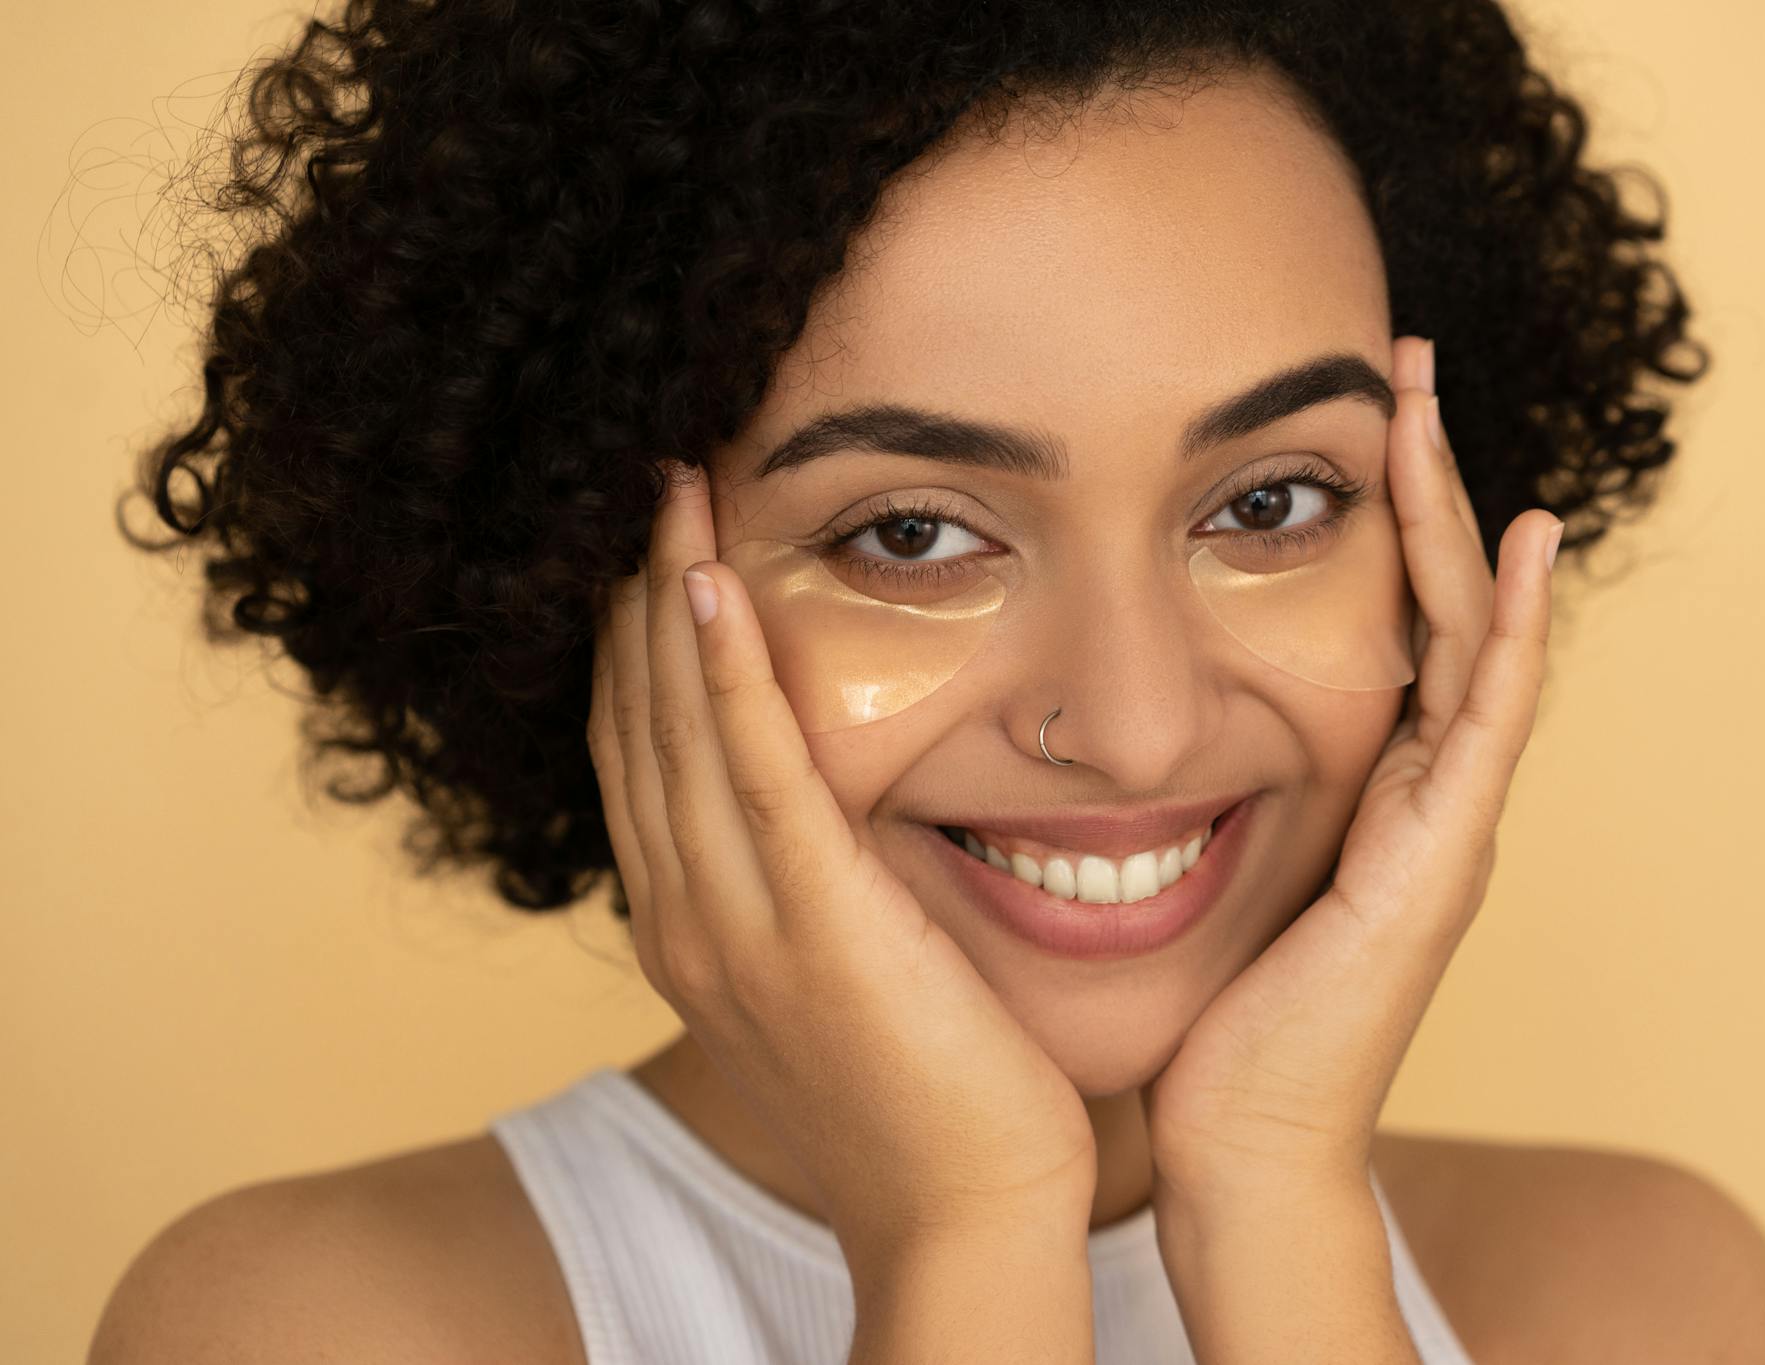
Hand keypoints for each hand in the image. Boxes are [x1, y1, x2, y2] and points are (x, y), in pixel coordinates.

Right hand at [587, 461, 1098, 1269]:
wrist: (967, 1215)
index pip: (640, 756)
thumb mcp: (841, 976)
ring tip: (670, 485)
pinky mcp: (808, 923)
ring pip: (677, 726)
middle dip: (635, 595)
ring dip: (666, 597)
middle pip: (636, 723)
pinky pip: (753, 768)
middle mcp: (686, 918)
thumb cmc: (932, 1095)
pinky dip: (722, 670)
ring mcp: (734, 924)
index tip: (652, 545)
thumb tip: (833, 811)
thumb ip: (812, 888)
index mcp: (692, 929)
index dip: (636, 644)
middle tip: (648, 480)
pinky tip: (708, 580)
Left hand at [1140, 335, 1562, 1202]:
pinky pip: (1490, 720)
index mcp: (1368, 786)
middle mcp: (1423, 791)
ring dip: (1454, 511)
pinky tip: (1525, 543)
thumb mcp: (1202, 866)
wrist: (1239, 1142)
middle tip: (1399, 360)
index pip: (1387, 617)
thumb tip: (1103, 708)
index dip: (1377, 511)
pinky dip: (1511, 629)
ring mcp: (1445, 822)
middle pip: (1438, 598)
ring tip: (1430, 400)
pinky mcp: (1443, 859)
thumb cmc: (1209, 1018)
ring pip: (1470, 632)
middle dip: (1421, 477)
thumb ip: (1189, 784)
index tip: (1343, 410)